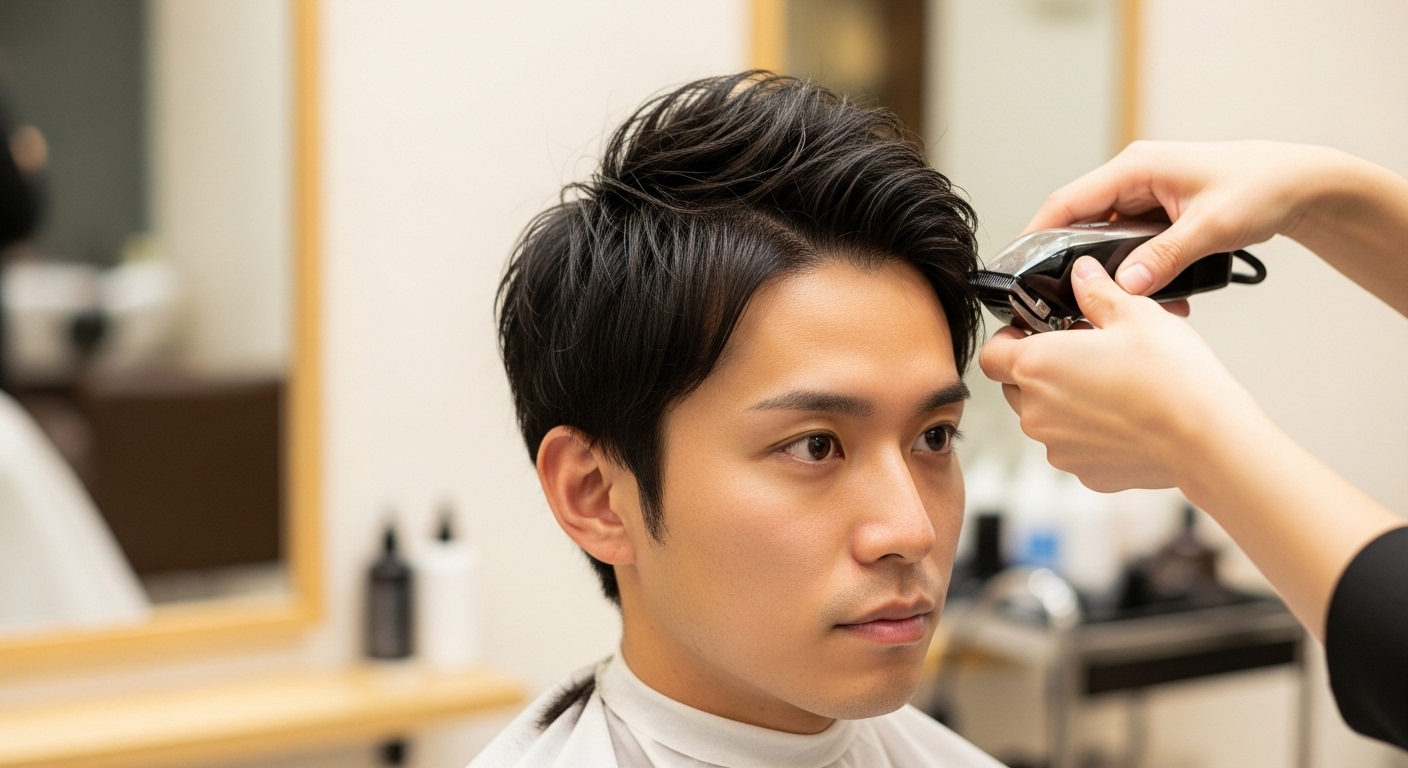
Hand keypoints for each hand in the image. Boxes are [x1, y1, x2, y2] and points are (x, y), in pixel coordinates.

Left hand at [980, 256, 1260, 491]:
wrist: (1206, 437)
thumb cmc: (1169, 375)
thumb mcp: (1134, 313)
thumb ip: (1097, 292)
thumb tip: (1081, 275)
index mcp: (1036, 367)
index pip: (992, 355)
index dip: (1009, 341)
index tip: (1036, 332)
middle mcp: (1036, 413)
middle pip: (1016, 387)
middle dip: (1041, 369)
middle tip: (1082, 352)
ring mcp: (1058, 448)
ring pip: (1047, 418)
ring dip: (1065, 401)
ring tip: (1109, 383)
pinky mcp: (1085, 473)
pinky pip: (1075, 446)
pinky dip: (1090, 433)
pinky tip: (1126, 417)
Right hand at [1026, 140, 1352, 295]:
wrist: (1300, 183)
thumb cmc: (1262, 188)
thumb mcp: (1212, 226)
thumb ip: (1166, 257)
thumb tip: (1126, 286)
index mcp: (1136, 167)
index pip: (1067, 201)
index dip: (1036, 234)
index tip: (1018, 268)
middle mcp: (1133, 178)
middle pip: (1078, 223)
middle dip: (1068, 262)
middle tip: (1056, 298)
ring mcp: (1144, 196)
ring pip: (1103, 238)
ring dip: (1104, 270)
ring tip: (1102, 304)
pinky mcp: (1157, 214)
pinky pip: (1128, 244)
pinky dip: (1130, 270)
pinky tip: (1141, 296)